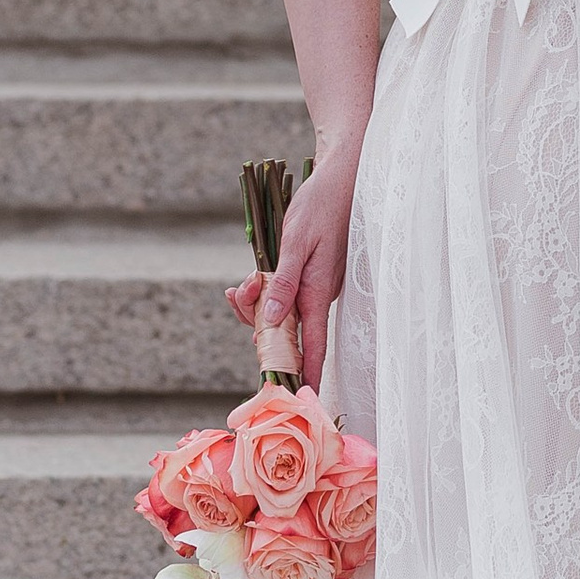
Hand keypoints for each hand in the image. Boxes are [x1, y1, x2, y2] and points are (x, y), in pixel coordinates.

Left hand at [225, 140, 359, 400]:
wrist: (340, 178)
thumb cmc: (321, 205)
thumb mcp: (296, 241)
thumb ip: (283, 282)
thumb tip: (272, 320)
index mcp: (318, 292)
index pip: (313, 345)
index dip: (306, 374)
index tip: (302, 400)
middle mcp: (317, 295)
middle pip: (285, 330)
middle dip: (256, 323)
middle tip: (239, 292)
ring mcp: (313, 286)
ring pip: (278, 312)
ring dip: (255, 303)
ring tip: (245, 279)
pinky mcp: (307, 276)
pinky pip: (281, 295)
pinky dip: (262, 291)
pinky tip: (249, 279)